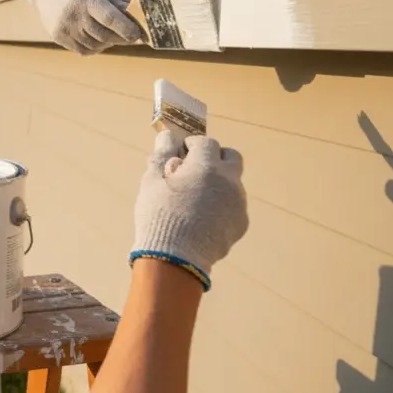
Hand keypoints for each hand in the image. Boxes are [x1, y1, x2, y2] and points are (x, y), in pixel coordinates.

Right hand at [20, 0, 142, 55]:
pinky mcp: (59, 37)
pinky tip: (98, 40)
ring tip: (113, 36)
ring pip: (95, 45)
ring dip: (108, 44)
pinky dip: (95, 48)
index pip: (109, 18)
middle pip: (104, 35)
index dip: (126, 28)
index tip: (138, 34)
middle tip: (131, 37)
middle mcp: (75, 14)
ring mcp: (65, 28)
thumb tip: (137, 13)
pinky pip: (83, 50)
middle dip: (121, 38)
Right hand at [130, 131, 247, 289]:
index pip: (207, 143)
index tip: (181, 154)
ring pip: (233, 183)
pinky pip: (233, 206)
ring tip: (195, 200)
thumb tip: (168, 135)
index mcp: (206, 166)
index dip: (193, 145)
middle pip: (231, 157)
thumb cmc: (159, 214)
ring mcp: (238, 203)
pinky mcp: (241, 224)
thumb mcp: (152, 182)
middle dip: (215, 157)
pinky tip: (202, 220)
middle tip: (195, 170)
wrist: (175, 257)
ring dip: (218, 183)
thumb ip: (162, 155)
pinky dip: (221, 206)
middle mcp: (229, 180)